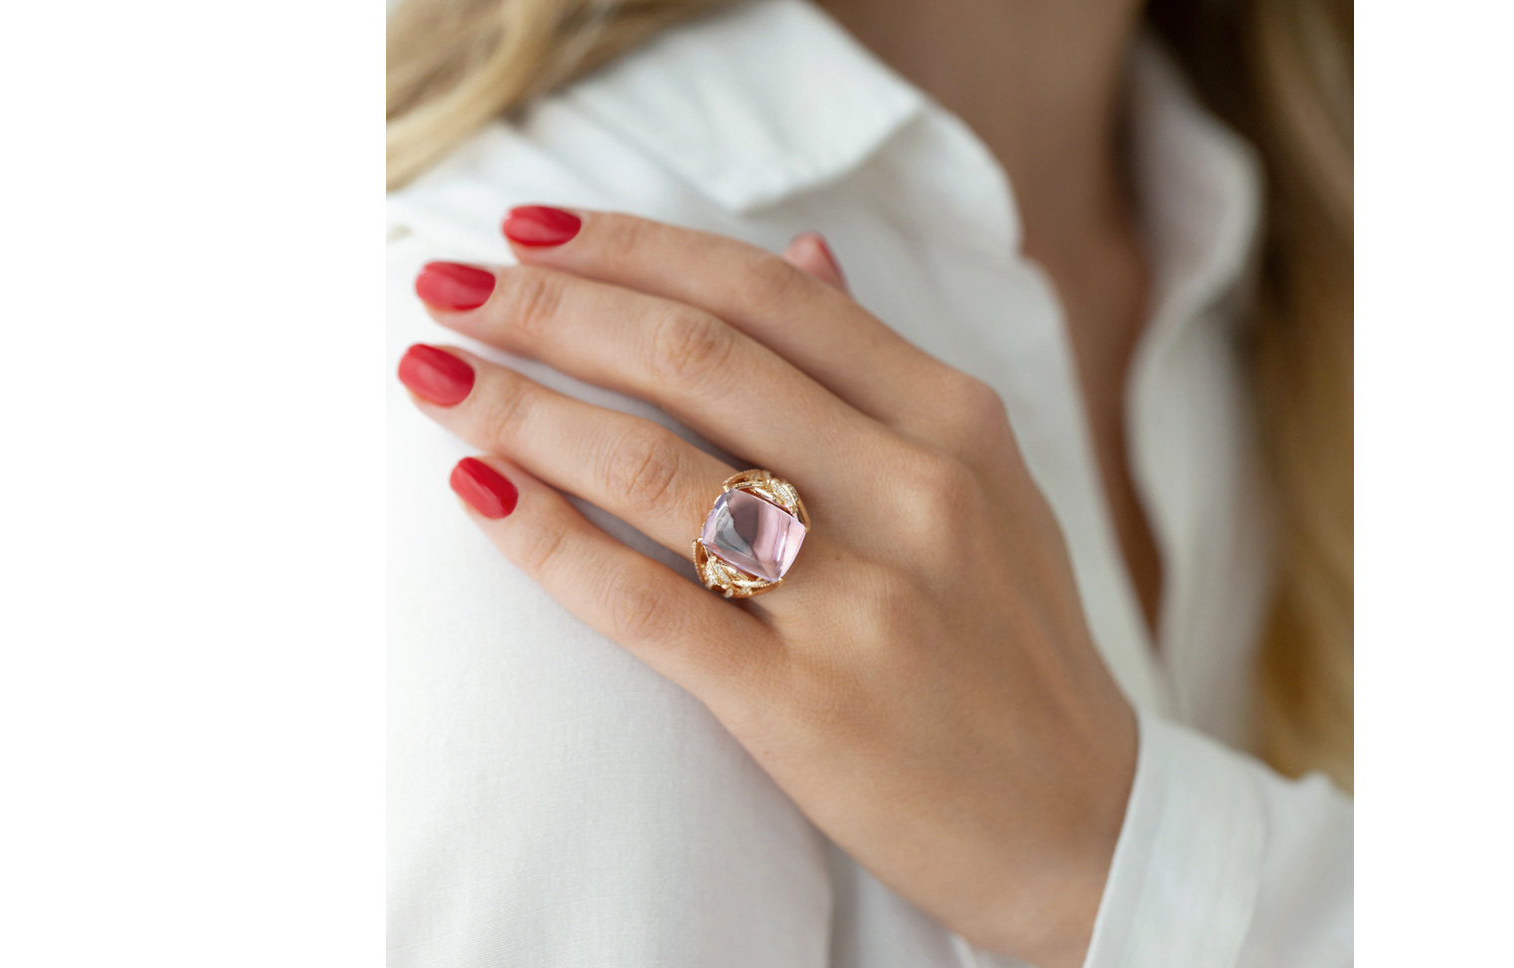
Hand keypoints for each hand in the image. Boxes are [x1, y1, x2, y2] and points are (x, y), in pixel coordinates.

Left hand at [399, 208, 1137, 967]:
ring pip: (657, 473)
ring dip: (522, 409)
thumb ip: (885, 372)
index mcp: (955, 423)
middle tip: (448, 284)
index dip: (633, 246)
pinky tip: (479, 490)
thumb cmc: (1013, 645)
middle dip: (551, 308)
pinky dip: (548, 538)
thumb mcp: (987, 487)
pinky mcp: (805, 707)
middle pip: (697, 361)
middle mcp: (915, 495)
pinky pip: (647, 604)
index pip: (767, 296)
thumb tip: (803, 254)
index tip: (532, 227)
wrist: (1079, 824)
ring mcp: (862, 603)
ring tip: (434, 375)